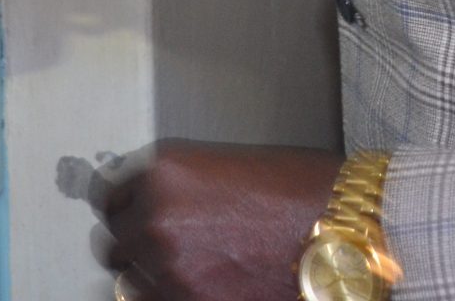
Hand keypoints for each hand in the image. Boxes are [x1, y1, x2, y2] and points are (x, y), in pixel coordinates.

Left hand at [91, 141, 342, 300]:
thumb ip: (182, 188)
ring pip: (127, 280)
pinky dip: (169, 296)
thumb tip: (159, 207)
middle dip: (134, 241)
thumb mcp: (231, 166)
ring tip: (187, 270)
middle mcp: (156, 216)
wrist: (345, 232)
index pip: (108, 192)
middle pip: (112, 238)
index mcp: (165, 170)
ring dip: (149, 276)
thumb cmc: (305, 193)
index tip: (132, 212)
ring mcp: (169, 267)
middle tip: (163, 245)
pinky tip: (199, 286)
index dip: (125, 204)